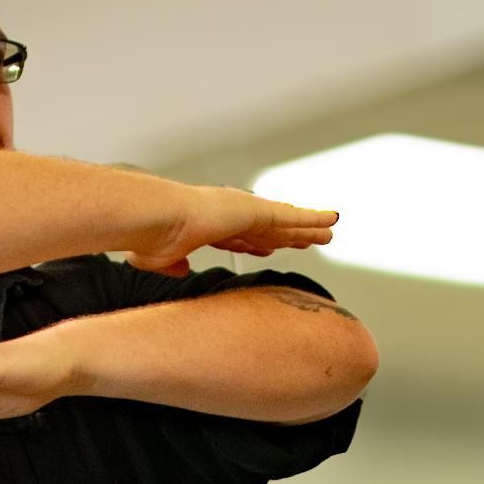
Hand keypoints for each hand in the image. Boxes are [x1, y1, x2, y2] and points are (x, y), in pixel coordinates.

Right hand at [119, 184, 337, 276]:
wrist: (156, 220)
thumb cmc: (151, 238)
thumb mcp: (160, 260)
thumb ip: (173, 265)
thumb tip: (181, 272)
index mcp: (209, 226)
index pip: (239, 236)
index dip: (256, 242)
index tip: (269, 246)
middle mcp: (230, 214)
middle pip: (267, 228)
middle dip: (287, 234)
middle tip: (307, 239)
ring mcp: (245, 211)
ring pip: (286, 223)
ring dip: (308, 227)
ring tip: (329, 232)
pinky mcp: (256, 210)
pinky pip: (293, 217)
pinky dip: (314, 218)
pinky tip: (332, 221)